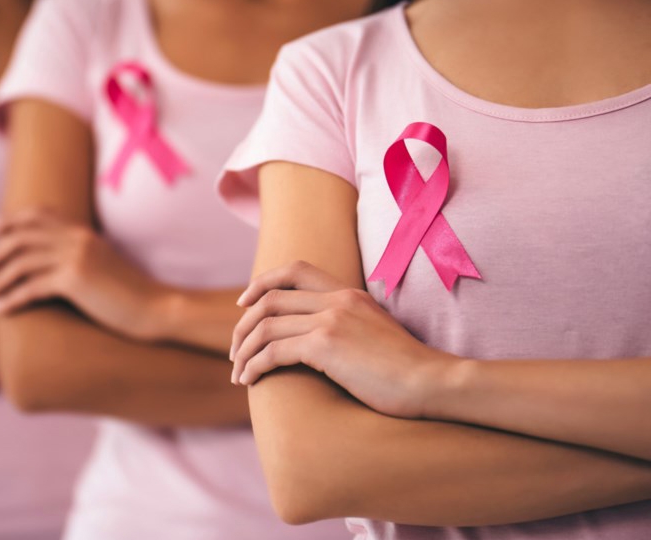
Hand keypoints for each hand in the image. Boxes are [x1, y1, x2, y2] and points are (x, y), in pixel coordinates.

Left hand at [0, 209, 169, 340]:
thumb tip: (55, 266)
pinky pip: (30, 288)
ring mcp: (75, 257)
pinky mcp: (75, 280)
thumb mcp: (104, 267)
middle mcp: (76, 238)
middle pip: (21, 238)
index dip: (8, 221)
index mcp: (83, 232)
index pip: (37, 216)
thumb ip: (80, 257)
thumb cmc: (131, 295)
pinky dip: (8, 299)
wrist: (156, 308)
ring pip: (20, 264)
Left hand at [230, 260, 459, 418]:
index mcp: (349, 293)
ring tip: (238, 373)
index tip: (244, 304)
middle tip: (235, 350)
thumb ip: (349, 324)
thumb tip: (319, 340)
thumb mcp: (376, 333)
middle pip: (269, 298)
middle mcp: (337, 299)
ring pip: (265, 325)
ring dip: (244, 349)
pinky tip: (249, 382)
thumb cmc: (408, 369)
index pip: (294, 270)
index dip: (261, 283)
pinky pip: (273, 351)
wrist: (433, 383)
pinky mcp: (325, 346)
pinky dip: (254, 366)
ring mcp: (330, 320)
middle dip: (243, 324)